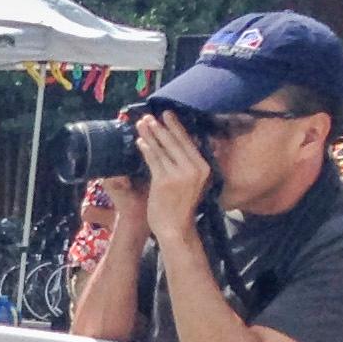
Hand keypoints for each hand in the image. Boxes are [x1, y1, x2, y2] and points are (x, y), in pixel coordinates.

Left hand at [133, 111, 212, 237]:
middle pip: (174, 142)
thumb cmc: (181, 205)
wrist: (175, 227)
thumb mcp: (193, 182)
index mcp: (203, 168)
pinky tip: (139, 142)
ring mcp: (179, 174)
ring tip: (141, 124)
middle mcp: (194, 169)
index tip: (167, 114)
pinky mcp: (164, 181)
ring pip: (162, 149)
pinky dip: (145, 150)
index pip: (188, 142)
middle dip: (160, 127)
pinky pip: (153, 160)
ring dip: (150, 135)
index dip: (176, 127)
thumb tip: (186, 142)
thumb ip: (190, 164)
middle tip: (149, 115)